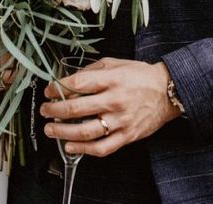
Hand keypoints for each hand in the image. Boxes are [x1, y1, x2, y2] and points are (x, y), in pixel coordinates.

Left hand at [41, 57, 180, 157]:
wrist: (167, 92)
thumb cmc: (141, 76)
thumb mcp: (116, 63)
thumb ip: (93, 70)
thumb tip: (71, 78)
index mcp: (112, 79)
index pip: (79, 83)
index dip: (59, 88)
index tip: (49, 91)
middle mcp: (115, 100)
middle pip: (78, 108)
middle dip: (55, 110)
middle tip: (45, 110)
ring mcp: (121, 120)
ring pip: (86, 131)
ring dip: (63, 132)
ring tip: (51, 129)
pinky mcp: (127, 136)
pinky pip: (102, 147)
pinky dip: (83, 150)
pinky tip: (70, 146)